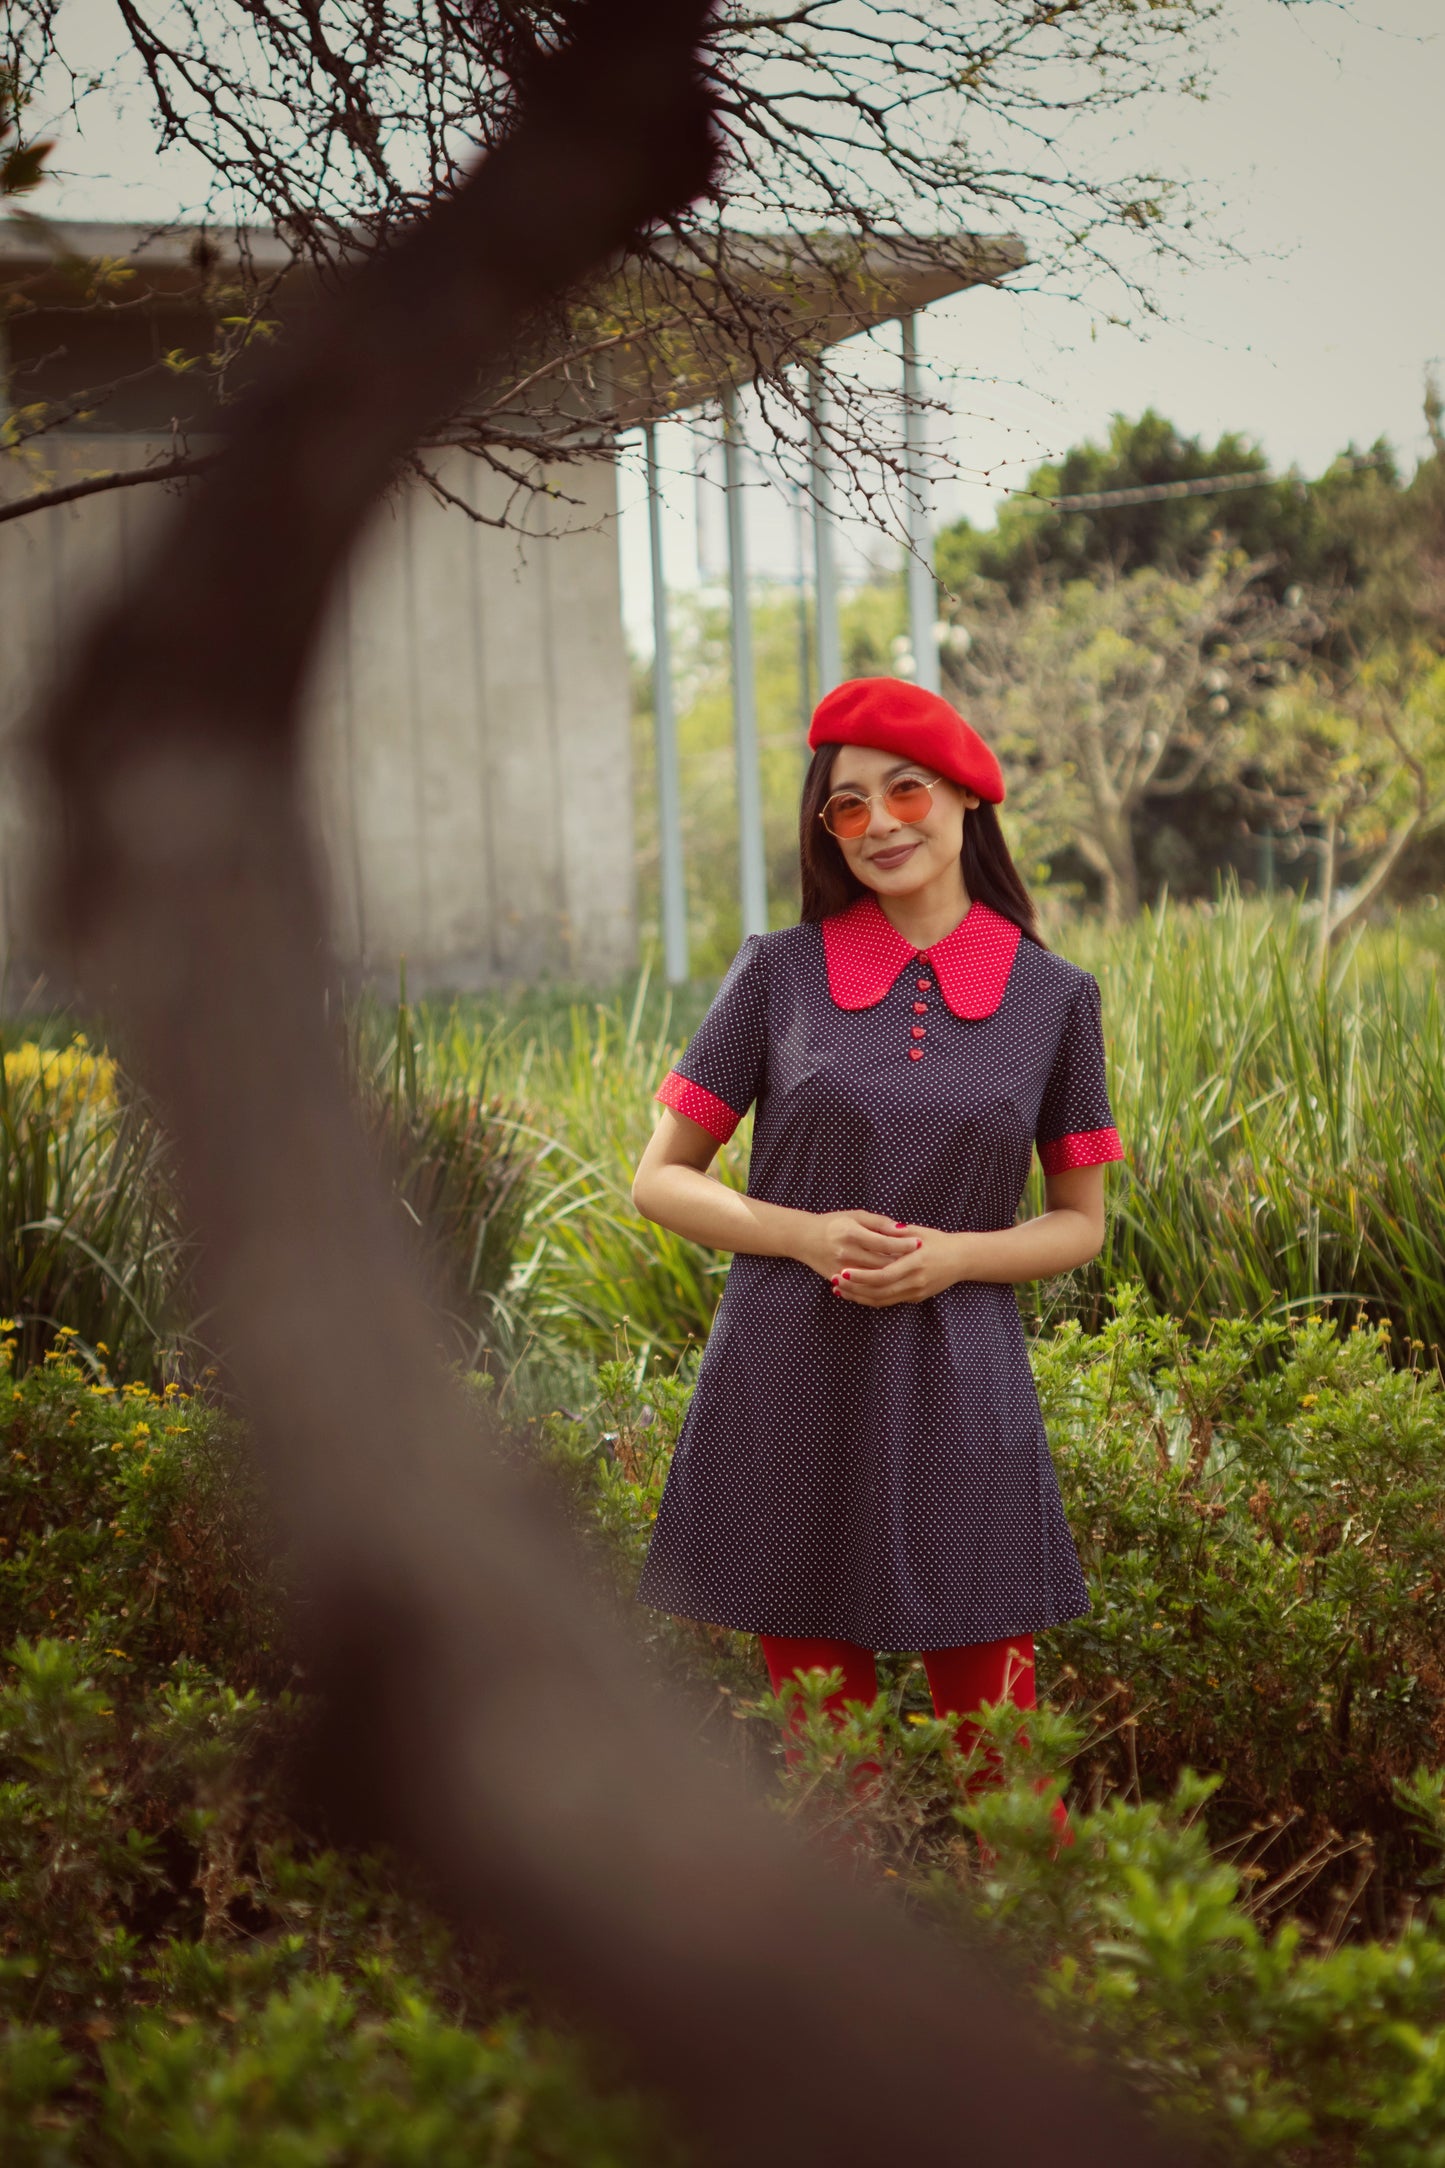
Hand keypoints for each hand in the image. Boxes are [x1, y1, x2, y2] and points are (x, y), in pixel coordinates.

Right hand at [800, 1210, 923, 1282]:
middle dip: (903, 1262)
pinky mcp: (837, 1279)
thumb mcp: (856, 1215)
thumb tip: (902, 1229)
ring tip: (910, 1272)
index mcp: (851, 1233)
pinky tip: (892, 1282)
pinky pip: (862, 1288)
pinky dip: (879, 1286)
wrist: (804, 1238)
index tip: (919, 1243)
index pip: (884, 1242)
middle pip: (882, 1263)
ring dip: (894, 1276)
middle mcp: (846, 1253)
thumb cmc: (834, 1222)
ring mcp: (841, 1269)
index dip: (903, 1244)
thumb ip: (879, 1222)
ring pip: (874, 1279)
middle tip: (921, 1260)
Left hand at [828, 1221, 967, 1306]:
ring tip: (839, 1289)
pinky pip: (889, 1302)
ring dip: (859, 1296)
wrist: (962, 1259)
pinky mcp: (915, 1298)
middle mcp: (915, 1281)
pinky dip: (870, 1299)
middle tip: (834, 1281)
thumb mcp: (918, 1232)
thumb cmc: (939, 1241)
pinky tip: (856, 1294)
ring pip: (882, 1300)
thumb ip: (895, 1234)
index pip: (883, 1275)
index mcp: (915, 1262)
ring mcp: (916, 1291)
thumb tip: (872, 1230)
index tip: (843, 1271)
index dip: (861, 1276)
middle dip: (854, 1288)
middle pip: (879, 1291)